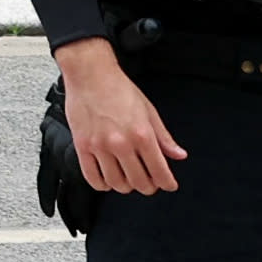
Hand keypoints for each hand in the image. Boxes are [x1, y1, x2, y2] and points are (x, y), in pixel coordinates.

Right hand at [58, 44, 185, 196]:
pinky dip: (103, 184)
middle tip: (150, 182)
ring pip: (117, 184)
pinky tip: (108, 179)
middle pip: (139, 183)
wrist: (90, 74)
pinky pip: (92, 178)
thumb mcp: (149, 111)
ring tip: (128, 178)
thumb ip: (164, 137)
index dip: (167, 183)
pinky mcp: (82, 147)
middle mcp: (121, 143)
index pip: (160, 172)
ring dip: (126, 186)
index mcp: (142, 134)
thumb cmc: (119, 89)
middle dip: (148, 187)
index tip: (168, 185)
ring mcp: (100, 147)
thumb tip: (179, 155)